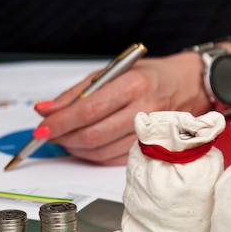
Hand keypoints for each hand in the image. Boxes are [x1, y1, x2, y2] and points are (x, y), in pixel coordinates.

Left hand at [34, 52, 209, 164]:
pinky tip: (82, 145)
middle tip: (48, 133)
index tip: (42, 127)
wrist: (189, 85)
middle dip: (63, 137)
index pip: (88, 109)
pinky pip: (112, 159)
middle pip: (93, 134)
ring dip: (74, 148)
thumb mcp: (112, 72)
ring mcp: (149, 133)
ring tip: (63, 138)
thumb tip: (46, 109)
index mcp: (133, 85)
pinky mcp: (149, 149)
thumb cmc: (149, 75)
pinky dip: (91, 155)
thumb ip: (78, 92)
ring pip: (100, 151)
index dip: (60, 122)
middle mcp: (144, 110)